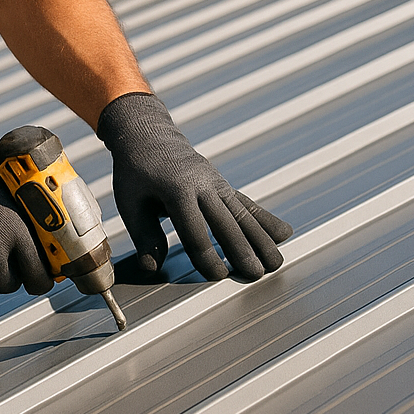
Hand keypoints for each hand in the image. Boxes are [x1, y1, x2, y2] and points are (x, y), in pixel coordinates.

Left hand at [98, 93, 292, 281]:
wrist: (148, 136)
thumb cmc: (136, 171)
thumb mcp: (129, 202)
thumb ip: (143, 235)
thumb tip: (154, 267)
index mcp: (176, 188)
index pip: (194, 229)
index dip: (206, 255)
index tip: (217, 277)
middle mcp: (202, 184)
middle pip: (226, 221)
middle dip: (242, 249)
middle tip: (256, 274)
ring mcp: (216, 183)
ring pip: (243, 213)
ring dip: (261, 239)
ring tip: (275, 263)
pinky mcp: (223, 185)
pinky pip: (246, 203)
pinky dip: (265, 219)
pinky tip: (283, 234)